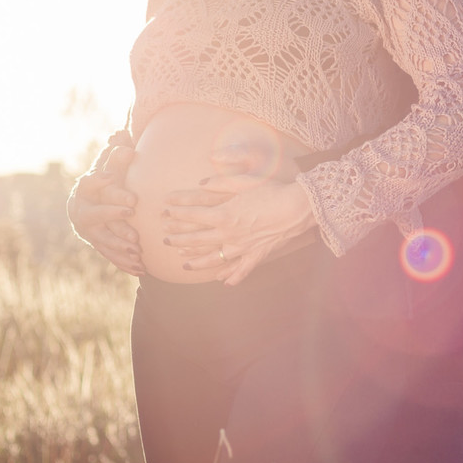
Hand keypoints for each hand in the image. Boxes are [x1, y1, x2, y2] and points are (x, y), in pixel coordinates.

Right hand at [68, 143, 144, 275]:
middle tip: (132, 209)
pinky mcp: (99, 246)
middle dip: (113, 212)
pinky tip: (139, 267)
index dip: (99, 179)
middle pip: (96, 213)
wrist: (87, 209)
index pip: (89, 183)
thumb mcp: (109, 168)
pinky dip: (124, 262)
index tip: (111, 175)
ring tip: (136, 245)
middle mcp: (83, 212)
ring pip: (103, 238)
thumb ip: (116, 154)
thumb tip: (121, 133)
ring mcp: (89, 232)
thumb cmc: (104, 183)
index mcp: (85, 190)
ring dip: (119, 242)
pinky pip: (110, 256)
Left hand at [161, 176, 316, 285]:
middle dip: (178, 240)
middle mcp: (229, 234)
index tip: (165, 212)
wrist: (296, 208)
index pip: (193, 216)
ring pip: (213, 259)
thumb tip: (201, 183)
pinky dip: (232, 277)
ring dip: (196, 262)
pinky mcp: (256, 255)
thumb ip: (220, 183)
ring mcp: (242, 248)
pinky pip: (241, 269)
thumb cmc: (271, 190)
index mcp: (224, 215)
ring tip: (183, 264)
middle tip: (165, 241)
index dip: (177, 213)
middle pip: (197, 239)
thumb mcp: (243, 181)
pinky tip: (223, 281)